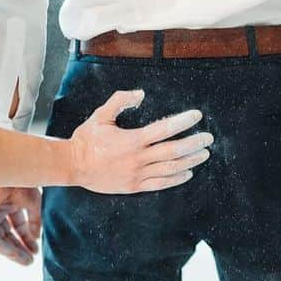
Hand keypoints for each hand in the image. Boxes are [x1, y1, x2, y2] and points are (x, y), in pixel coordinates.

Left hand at [0, 186, 41, 265]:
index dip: (27, 237)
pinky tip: (15, 254)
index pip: (18, 224)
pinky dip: (3, 247)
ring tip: (26, 261)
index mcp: (8, 200)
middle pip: (8, 233)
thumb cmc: (20, 179)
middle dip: (20, 247)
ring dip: (12, 251)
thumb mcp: (32, 202)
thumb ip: (35, 220)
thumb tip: (36, 237)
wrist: (6, 170)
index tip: (36, 250)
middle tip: (31, 260)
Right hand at [68, 90, 212, 193]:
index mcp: (132, 140)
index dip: (183, 122)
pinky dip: (176, 179)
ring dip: (190, 161)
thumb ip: (120, 101)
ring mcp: (137, 174)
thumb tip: (141, 93)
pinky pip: (160, 184)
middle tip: (208, 138)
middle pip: (173, 151)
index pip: (164, 129)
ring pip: (170, 169)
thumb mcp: (100, 115)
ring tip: (204, 154)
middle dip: (194, 144)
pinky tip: (188, 173)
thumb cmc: (86, 139)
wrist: (72, 165)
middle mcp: (138, 159)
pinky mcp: (134, 186)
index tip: (197, 116)